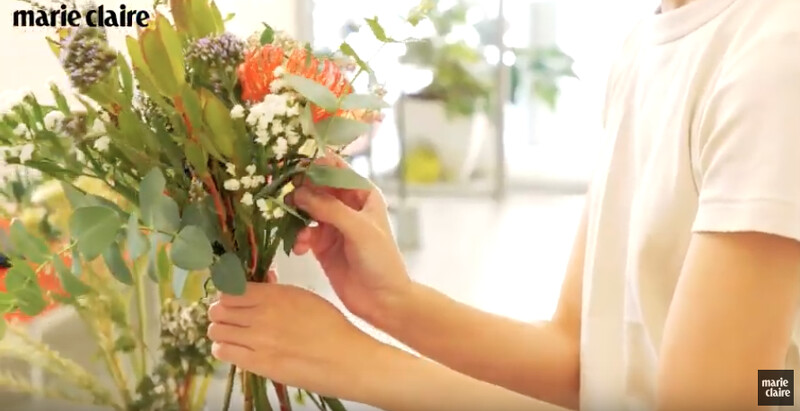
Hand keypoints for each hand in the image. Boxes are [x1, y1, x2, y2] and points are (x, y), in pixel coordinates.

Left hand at [207, 281, 377, 394]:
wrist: (345, 358)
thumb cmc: (331, 326)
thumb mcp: (305, 297)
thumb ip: (277, 291)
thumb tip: (260, 283)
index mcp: (274, 295)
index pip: (230, 289)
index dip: (228, 293)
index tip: (231, 298)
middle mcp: (261, 315)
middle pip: (218, 309)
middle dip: (221, 312)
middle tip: (230, 317)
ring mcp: (257, 340)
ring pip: (217, 330)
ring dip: (221, 330)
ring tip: (232, 334)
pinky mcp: (258, 363)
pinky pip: (223, 352)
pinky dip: (223, 348)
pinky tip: (234, 348)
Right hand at [290, 155, 410, 324]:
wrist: (383, 300)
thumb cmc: (380, 260)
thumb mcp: (359, 229)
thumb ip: (330, 209)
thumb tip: (299, 192)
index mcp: (361, 193)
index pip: (334, 168)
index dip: (313, 164)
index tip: (292, 166)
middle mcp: (345, 204)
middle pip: (314, 186)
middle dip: (298, 190)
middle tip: (283, 196)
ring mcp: (332, 224)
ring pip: (304, 209)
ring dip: (294, 216)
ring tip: (291, 226)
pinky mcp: (320, 245)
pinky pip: (301, 233)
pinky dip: (297, 238)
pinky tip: (300, 249)